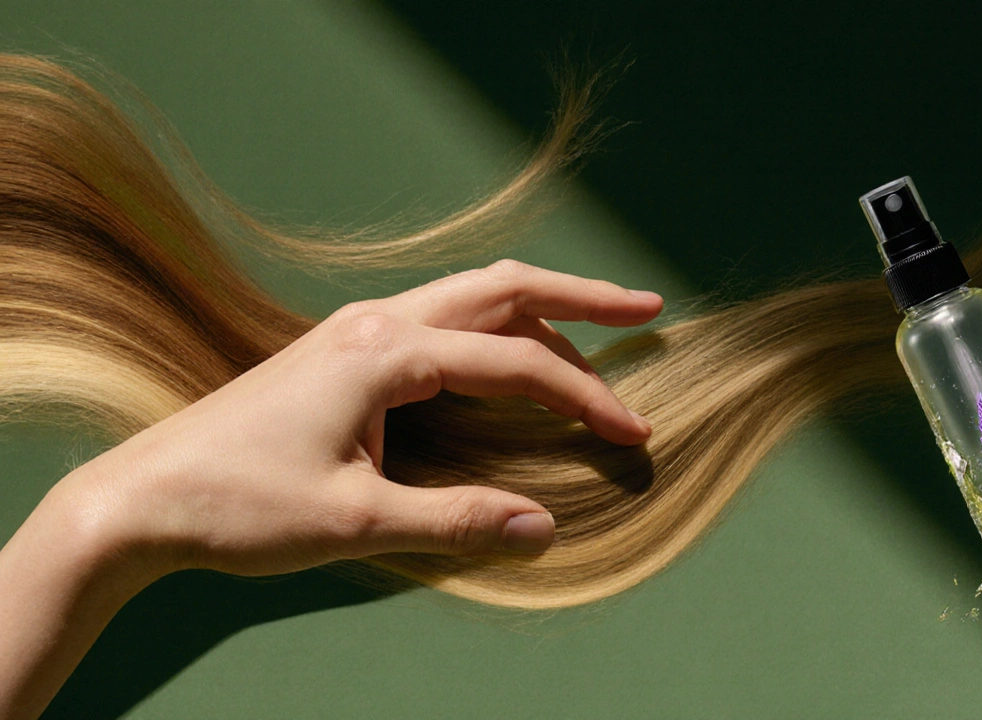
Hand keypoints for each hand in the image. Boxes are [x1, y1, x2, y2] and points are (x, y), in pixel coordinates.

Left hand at [59, 259, 662, 579]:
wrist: (142, 498)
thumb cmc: (240, 506)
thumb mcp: (356, 523)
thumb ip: (457, 520)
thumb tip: (544, 527)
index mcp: (387, 353)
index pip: (518, 363)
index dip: (587, 398)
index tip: (635, 434)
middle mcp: (377, 322)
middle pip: (504, 288)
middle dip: (582, 298)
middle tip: (649, 307)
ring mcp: (357, 329)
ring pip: (471, 298)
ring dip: (540, 311)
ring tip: (597, 335)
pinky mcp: (344, 351)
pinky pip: (442, 321)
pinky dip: (495, 330)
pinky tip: (510, 358)